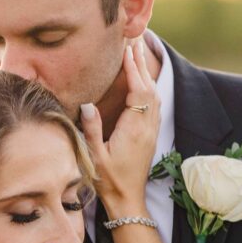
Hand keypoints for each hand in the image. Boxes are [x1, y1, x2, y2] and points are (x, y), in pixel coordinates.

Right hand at [79, 40, 160, 212]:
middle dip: (141, 64)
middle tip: (134, 42)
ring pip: (154, 96)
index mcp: (134, 130)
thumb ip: (92, 130)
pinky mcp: (150, 137)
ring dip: (146, 75)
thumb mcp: (95, 157)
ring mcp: (151, 132)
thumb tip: (87, 104)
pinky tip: (143, 83)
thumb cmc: (109, 181)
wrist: (128, 201)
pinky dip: (149, 89)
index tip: (126, 50)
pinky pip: (154, 106)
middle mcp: (146, 128)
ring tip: (137, 56)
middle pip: (149, 88)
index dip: (132, 69)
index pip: (137, 91)